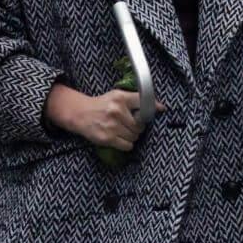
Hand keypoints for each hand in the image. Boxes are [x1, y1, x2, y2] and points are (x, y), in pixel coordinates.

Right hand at [46, 83, 161, 150]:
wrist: (80, 113)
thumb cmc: (102, 105)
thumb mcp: (118, 96)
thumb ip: (137, 100)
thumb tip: (161, 107)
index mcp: (120, 97)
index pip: (144, 103)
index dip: (151, 110)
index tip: (156, 112)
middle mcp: (117, 110)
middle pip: (140, 125)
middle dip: (138, 127)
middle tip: (131, 125)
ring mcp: (112, 125)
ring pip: (134, 137)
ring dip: (132, 136)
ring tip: (123, 131)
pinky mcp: (107, 138)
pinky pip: (127, 145)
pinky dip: (126, 144)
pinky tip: (120, 138)